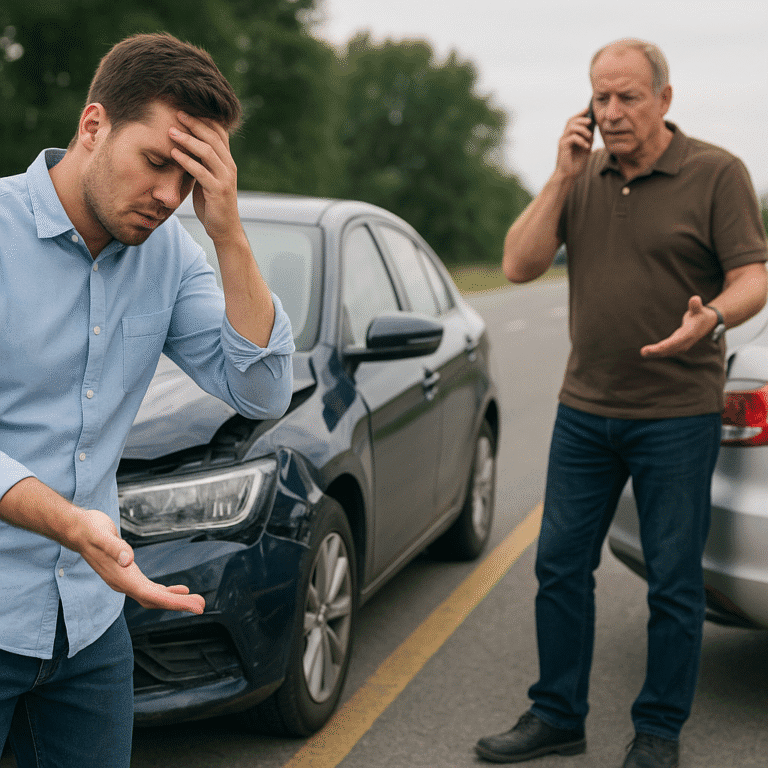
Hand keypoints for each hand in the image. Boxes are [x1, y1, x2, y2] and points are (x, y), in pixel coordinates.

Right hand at [76, 508, 204, 614]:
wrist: (77, 529)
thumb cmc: (89, 530)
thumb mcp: (102, 535)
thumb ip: (114, 547)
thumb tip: (127, 559)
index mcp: (121, 578)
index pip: (152, 595)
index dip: (174, 602)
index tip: (194, 606)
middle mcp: (123, 583)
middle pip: (155, 600)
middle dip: (179, 605)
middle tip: (202, 606)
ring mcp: (124, 580)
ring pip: (153, 597)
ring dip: (174, 600)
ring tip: (195, 602)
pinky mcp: (127, 574)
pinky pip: (150, 589)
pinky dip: (166, 592)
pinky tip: (179, 590)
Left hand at [168, 112, 241, 244]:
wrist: (225, 229)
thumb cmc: (212, 203)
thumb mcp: (207, 178)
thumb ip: (201, 162)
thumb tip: (184, 145)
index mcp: (227, 161)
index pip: (219, 132)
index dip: (203, 119)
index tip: (184, 109)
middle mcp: (229, 166)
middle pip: (213, 137)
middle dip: (194, 123)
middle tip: (176, 112)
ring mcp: (225, 178)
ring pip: (207, 151)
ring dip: (187, 139)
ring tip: (170, 131)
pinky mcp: (218, 191)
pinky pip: (201, 171)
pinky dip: (186, 161)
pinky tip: (174, 153)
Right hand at [554, 107, 594, 179]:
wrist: (568, 176)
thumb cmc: (576, 164)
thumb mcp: (586, 148)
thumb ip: (588, 138)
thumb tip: (594, 128)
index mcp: (569, 136)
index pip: (572, 120)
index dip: (580, 114)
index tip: (588, 109)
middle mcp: (564, 137)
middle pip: (571, 121)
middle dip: (582, 119)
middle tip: (590, 122)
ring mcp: (563, 142)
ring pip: (572, 127)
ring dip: (583, 130)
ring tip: (589, 137)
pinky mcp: (563, 147)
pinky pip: (573, 138)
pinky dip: (581, 140)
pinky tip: (586, 147)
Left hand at [640, 296, 717, 357]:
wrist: (706, 323)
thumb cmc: (700, 315)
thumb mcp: (699, 309)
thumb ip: (696, 305)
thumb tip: (695, 299)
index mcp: (689, 334)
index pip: (677, 341)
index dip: (667, 345)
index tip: (657, 348)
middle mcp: (685, 342)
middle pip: (670, 348)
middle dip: (657, 351)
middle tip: (643, 352)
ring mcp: (681, 345)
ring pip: (667, 351)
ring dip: (655, 353)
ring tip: (643, 353)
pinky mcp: (678, 346)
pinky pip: (666, 350)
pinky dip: (657, 352)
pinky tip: (647, 353)